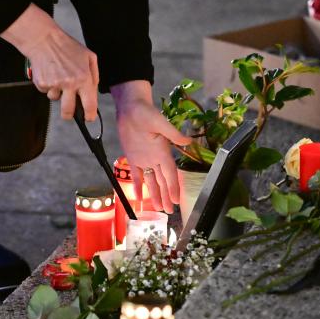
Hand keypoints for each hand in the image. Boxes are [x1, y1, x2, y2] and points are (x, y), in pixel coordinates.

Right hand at [0, 3, 98, 120]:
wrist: (43, 39)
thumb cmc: (68, 47)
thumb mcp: (90, 57)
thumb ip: (94, 76)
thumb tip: (94, 92)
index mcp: (84, 79)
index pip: (89, 105)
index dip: (90, 115)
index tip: (89, 118)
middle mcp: (70, 84)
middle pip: (68, 111)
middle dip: (69, 115)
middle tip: (69, 113)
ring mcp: (54, 84)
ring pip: (55, 99)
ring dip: (57, 93)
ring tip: (57, 77)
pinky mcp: (41, 83)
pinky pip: (45, 91)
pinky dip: (47, 85)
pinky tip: (49, 73)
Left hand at [111, 81, 191, 213]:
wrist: (131, 107)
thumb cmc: (146, 112)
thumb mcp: (160, 122)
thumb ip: (172, 134)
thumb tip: (188, 142)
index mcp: (163, 152)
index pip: (170, 174)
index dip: (174, 188)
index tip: (177, 200)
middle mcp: (155, 158)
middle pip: (163, 182)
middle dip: (167, 196)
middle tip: (170, 211)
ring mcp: (144, 159)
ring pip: (152, 182)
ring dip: (156, 195)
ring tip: (160, 208)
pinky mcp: (132, 157)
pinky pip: (136, 176)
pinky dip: (138, 187)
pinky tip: (140, 198)